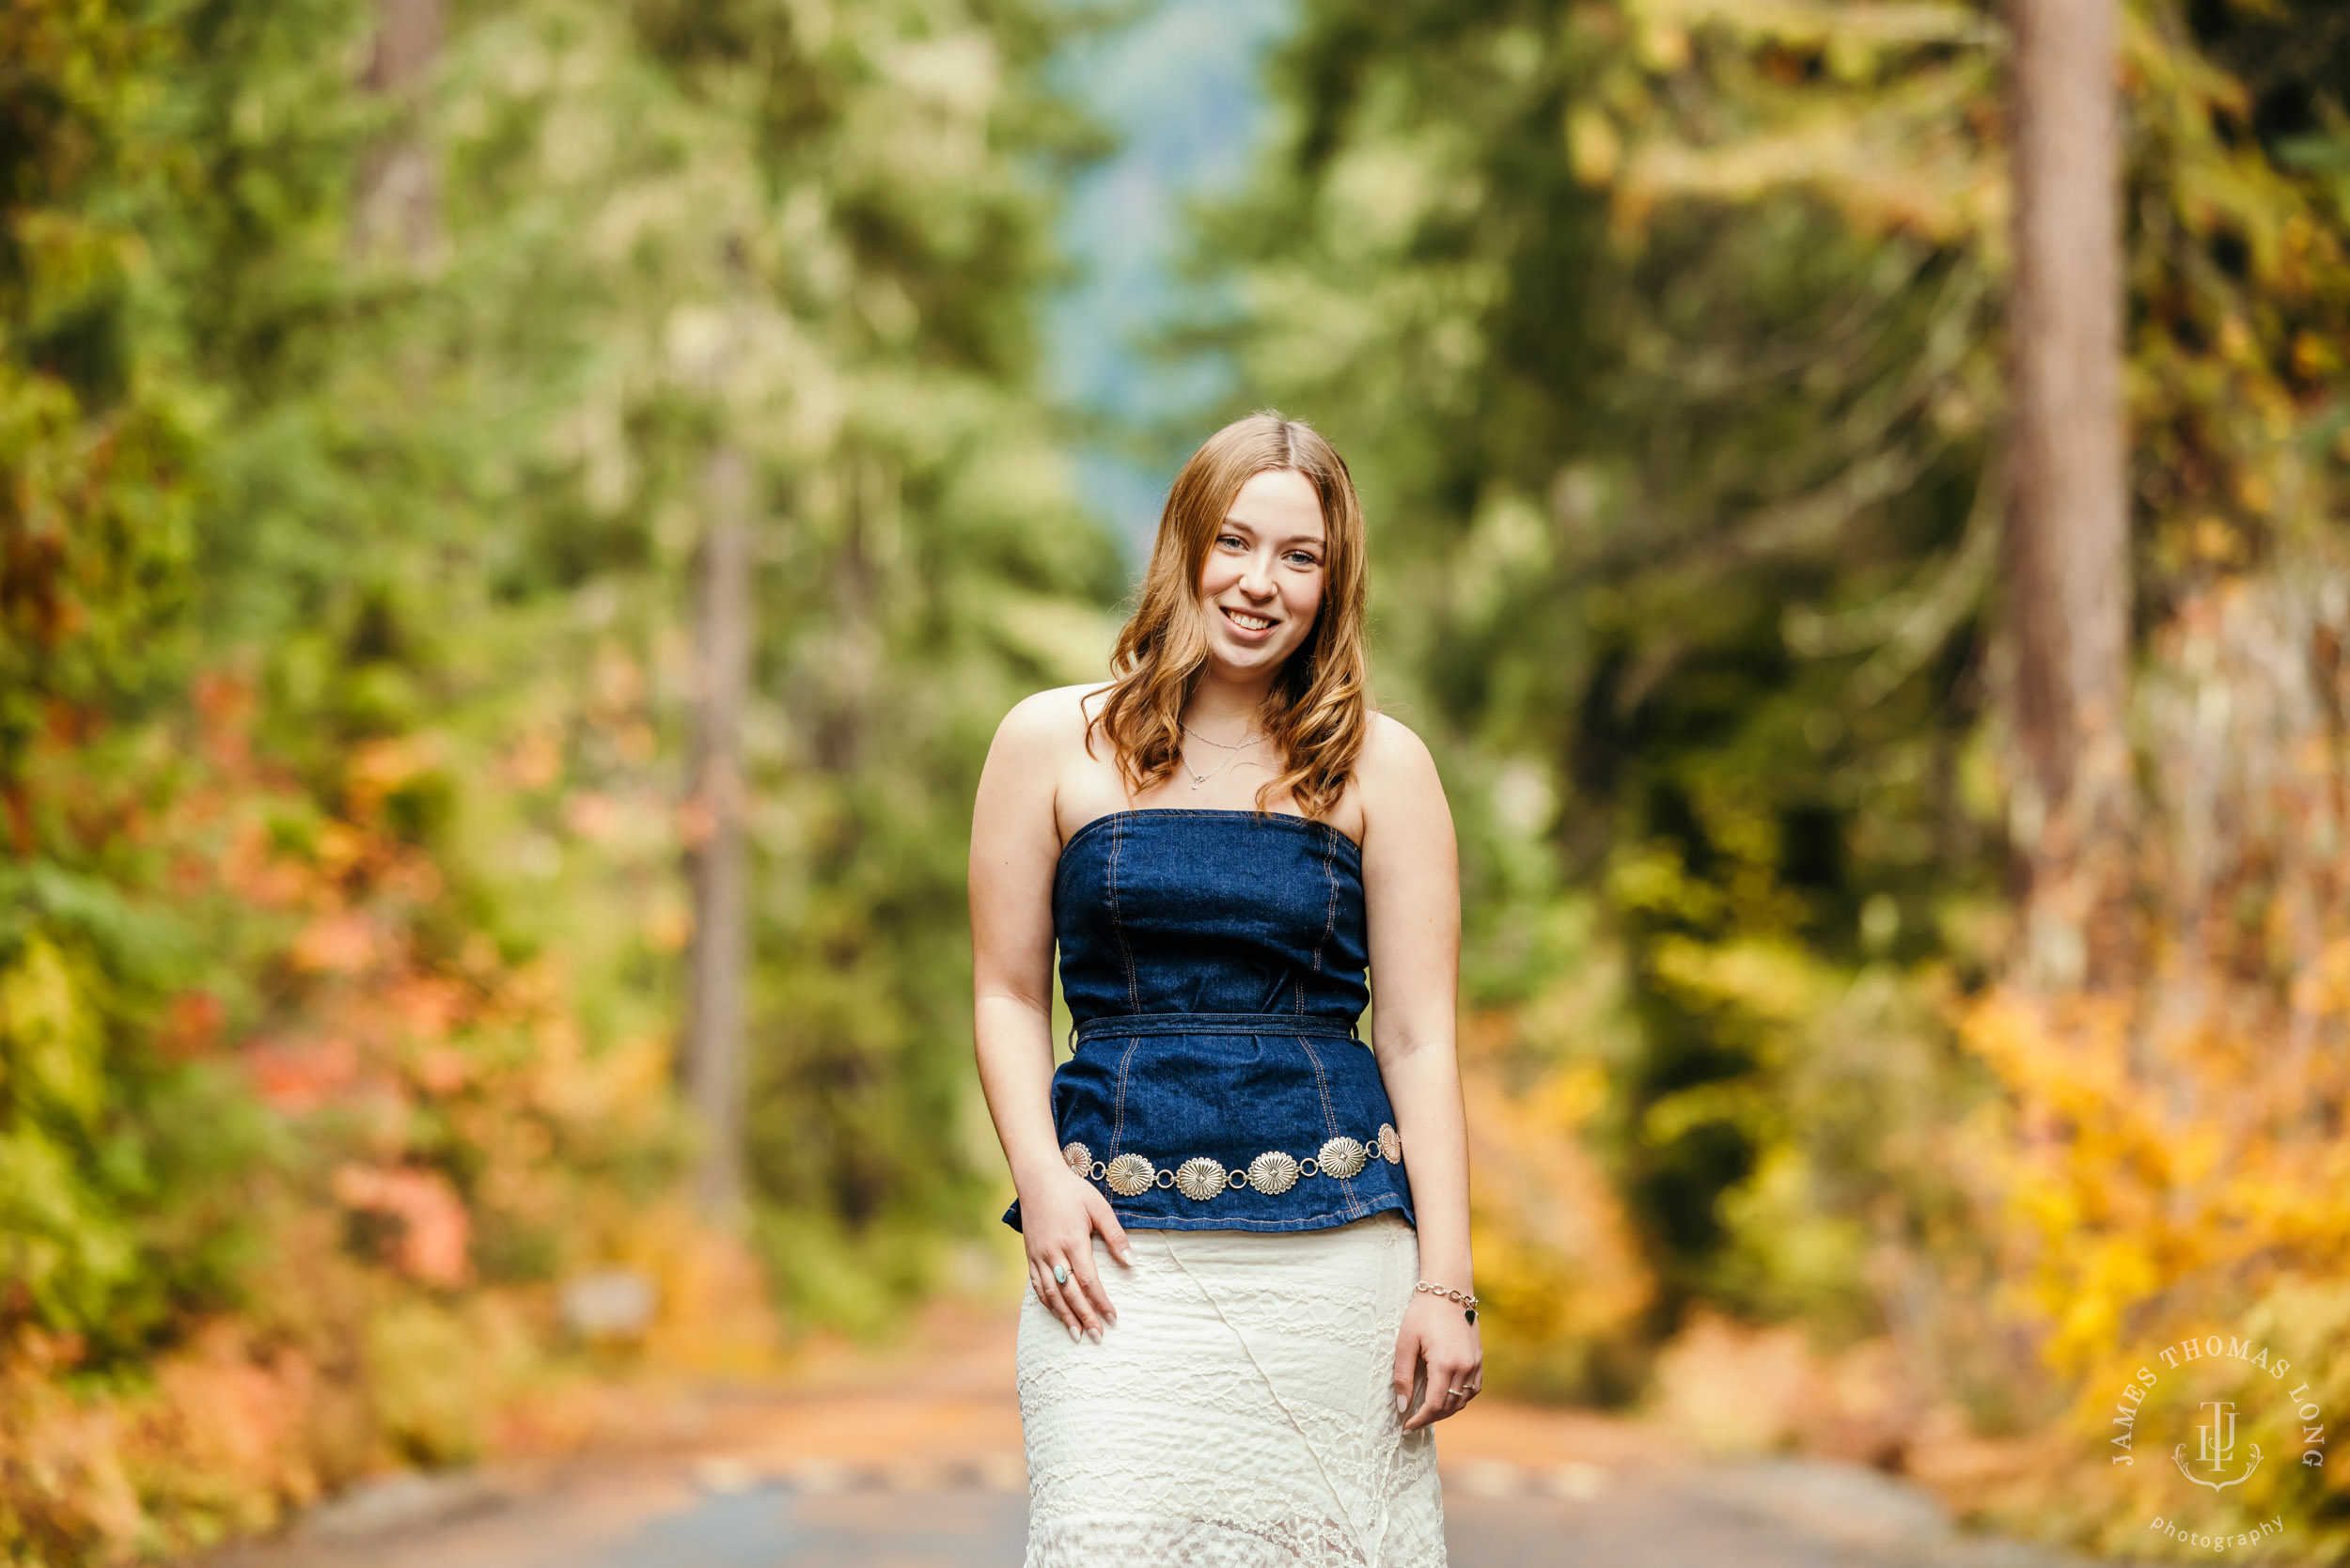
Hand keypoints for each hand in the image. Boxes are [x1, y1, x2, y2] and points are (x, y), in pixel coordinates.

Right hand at [1020, 1167, 1130, 1342]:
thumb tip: (1131, 1262)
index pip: (1089, 1280)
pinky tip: (1057, 1314)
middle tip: (1098, 1336)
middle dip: (1085, 1317)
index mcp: (1073, 1241)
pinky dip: (1048, 1303)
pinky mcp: (1030, 1256)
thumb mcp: (1099, 1207)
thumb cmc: (1072, 1191)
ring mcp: (1039, 1256)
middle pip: (1070, 1293)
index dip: (1101, 1302)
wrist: (1037, 1178)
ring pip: (1051, 1294)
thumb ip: (1115, 1236)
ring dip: (1065, 1316)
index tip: (1113, 1318)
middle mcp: (1054, 1253)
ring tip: (1077, 1335)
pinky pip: (1037, 1285)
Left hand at [1394, 1290, 1481, 1430]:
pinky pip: (1473, 1390)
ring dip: (1445, 1411)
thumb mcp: (1405, 1343)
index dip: (1419, 1420)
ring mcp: (1475, 1364)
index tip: (1406, 1426)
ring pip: (1462, 1401)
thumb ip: (1402, 1377)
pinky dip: (1460, 1399)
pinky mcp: (1479, 1360)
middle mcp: (1464, 1368)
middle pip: (1449, 1407)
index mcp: (1445, 1364)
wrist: (1448, 1290)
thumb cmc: (1422, 1313)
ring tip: (1427, 1412)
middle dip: (1430, 1418)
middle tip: (1413, 1421)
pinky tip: (1446, 1398)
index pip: (1433, 1406)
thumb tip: (1402, 1406)